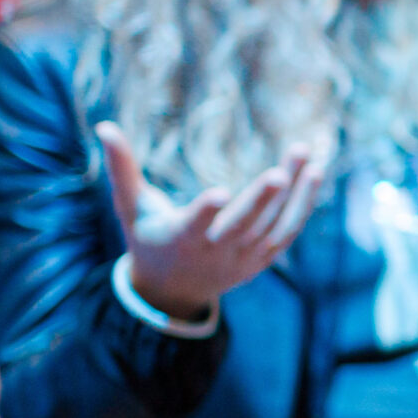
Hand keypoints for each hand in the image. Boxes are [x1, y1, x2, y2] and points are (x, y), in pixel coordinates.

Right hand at [99, 124, 327, 319]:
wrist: (174, 291)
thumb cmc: (149, 237)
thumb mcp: (132, 207)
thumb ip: (122, 169)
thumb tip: (105, 126)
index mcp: (179, 239)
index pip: (193, 226)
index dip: (205, 212)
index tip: (218, 192)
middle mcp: (214, 252)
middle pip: (241, 227)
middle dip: (260, 201)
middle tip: (280, 173)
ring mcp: (242, 258)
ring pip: (272, 226)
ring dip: (293, 194)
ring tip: (306, 157)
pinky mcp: (262, 259)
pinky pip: (287, 232)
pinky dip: (302, 207)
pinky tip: (313, 175)